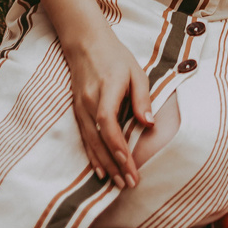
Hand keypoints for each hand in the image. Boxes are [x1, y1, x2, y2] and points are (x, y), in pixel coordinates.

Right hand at [65, 26, 154, 189]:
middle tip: (129, 184)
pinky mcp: (77, 112)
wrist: (85, 43)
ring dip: (104, 165)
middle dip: (115, 165)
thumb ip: (142, 98)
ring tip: (117, 184)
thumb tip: (150, 125)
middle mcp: (89, 102)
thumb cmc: (115, 57)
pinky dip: (93, 156)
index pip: (108, 123)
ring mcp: (80, 108)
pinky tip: (100, 171)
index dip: (118, 147)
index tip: (130, 166)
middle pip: (99, 140)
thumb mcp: (136, 71)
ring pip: (91, 143)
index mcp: (106, 89)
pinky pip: (85, 139)